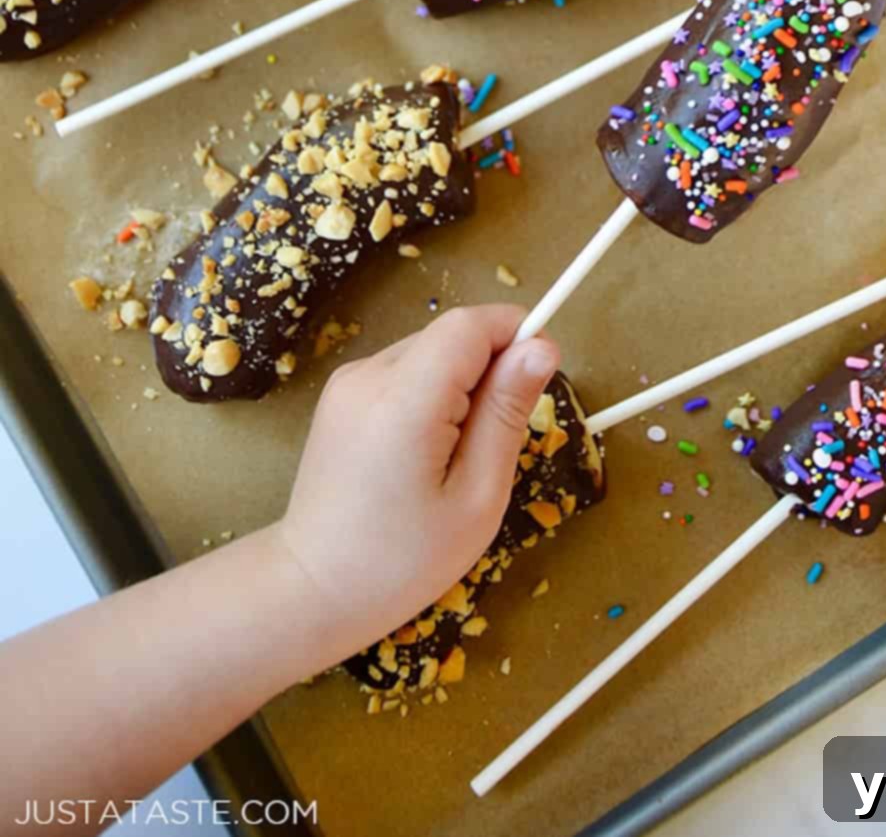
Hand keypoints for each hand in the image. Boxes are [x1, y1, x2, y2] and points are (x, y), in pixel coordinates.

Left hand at [273, 304, 558, 666]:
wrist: (312, 591)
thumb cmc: (402, 561)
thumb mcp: (477, 497)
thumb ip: (507, 413)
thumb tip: (542, 348)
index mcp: (404, 399)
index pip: (470, 325)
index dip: (514, 335)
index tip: (537, 382)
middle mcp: (369, 374)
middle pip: (450, 336)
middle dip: (487, 372)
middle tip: (491, 444)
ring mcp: (348, 382)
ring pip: (429, 352)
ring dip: (458, 386)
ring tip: (452, 457)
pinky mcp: (339, 395)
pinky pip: (403, 371)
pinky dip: (428, 396)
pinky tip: (420, 453)